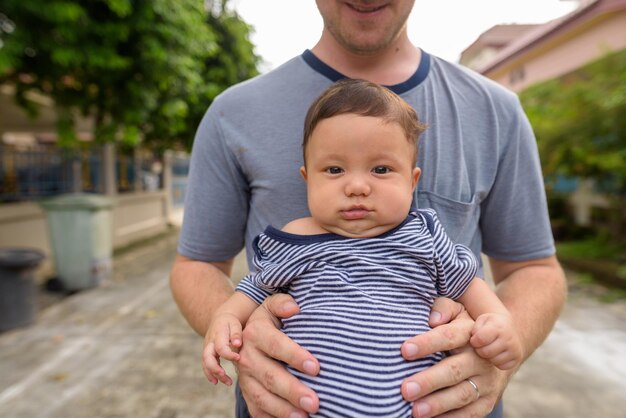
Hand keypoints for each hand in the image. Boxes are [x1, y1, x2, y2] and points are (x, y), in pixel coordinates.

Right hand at [202, 313, 242, 385]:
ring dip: (214, 374)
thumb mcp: (235, 324)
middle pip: (207, 357)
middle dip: (215, 368)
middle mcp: (209, 342)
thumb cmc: (231, 322)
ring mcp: (207, 348)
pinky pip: (206, 365)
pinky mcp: (207, 353)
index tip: (238, 358)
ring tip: (227, 382)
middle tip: (225, 375)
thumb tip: (237, 344)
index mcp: (218, 334)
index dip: (228, 354)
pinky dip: (210, 374)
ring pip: (206, 363)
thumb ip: (236, 334)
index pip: (220, 347)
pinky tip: (217, 382)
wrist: (220, 319)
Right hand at [236, 293, 319, 417]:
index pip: (276, 345)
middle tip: (314, 402)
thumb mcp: (271, 306)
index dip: (295, 356)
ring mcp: (245, 378)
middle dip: (292, 390)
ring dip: (283, 409)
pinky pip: (257, 409)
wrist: (243, 337)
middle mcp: (246, 357)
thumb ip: (282, 303)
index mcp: (255, 333)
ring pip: (262, 396)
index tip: (316, 367)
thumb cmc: (270, 321)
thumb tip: (294, 308)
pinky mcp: (248, 393)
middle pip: (270, 375)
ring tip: (304, 417)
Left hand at [400, 297, 511, 416]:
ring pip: (462, 394)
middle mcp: (481, 358)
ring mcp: (486, 381)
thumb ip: (444, 309)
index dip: (428, 342)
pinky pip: (471, 413)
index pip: (449, 336)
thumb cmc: (461, 329)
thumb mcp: (456, 312)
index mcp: (470, 333)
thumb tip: (432, 318)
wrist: (497, 350)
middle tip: (405, 389)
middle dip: (429, 381)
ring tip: (415, 410)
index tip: (405, 350)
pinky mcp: (488, 401)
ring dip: (438, 404)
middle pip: (455, 370)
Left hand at [471, 312, 522, 370]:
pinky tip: (496, 353)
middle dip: (480, 349)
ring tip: (488, 348)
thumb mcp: (481, 320)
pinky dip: (497, 362)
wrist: (508, 328)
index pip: (480, 339)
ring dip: (488, 356)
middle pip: (486, 352)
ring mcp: (515, 349)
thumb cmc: (489, 324)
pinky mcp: (517, 359)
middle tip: (481, 345)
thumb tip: (473, 340)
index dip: (474, 340)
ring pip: (494, 360)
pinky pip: (502, 366)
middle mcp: (509, 338)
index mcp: (498, 327)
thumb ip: (474, 328)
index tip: (474, 339)